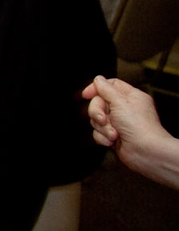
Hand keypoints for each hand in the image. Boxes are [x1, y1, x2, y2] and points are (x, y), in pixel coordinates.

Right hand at [83, 75, 178, 189]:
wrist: (145, 151)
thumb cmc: (140, 127)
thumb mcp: (120, 102)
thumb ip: (106, 89)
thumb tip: (98, 79)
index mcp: (131, 97)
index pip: (109, 85)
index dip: (96, 89)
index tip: (86, 95)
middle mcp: (125, 109)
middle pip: (99, 103)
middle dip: (97, 112)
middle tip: (103, 119)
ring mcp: (119, 123)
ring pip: (97, 119)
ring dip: (102, 127)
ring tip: (114, 133)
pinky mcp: (114, 135)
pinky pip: (98, 132)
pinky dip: (103, 137)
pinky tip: (113, 140)